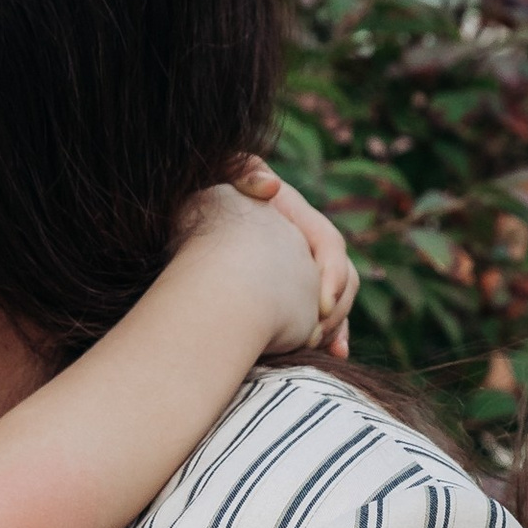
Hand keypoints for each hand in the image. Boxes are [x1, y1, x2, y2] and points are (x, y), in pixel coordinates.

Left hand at [186, 164, 357, 361]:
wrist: (185, 225)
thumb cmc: (201, 200)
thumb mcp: (220, 178)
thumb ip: (243, 171)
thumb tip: (271, 187)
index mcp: (294, 214)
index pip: (328, 243)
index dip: (331, 274)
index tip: (320, 306)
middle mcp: (302, 240)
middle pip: (342, 274)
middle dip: (338, 307)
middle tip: (321, 335)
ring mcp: (299, 268)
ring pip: (336, 298)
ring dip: (338, 325)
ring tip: (332, 350)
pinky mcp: (290, 294)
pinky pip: (320, 317)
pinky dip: (328, 335)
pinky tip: (331, 355)